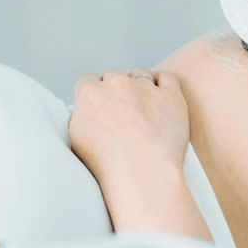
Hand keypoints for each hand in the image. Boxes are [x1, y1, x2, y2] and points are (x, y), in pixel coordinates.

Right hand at [69, 70, 188, 187]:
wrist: (142, 171)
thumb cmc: (107, 163)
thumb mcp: (76, 139)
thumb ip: (80, 117)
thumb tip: (85, 111)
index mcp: (90, 93)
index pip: (88, 81)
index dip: (96, 93)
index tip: (101, 105)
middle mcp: (117, 83)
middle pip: (115, 77)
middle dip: (118, 90)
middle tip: (124, 111)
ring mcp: (146, 87)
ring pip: (141, 76)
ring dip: (141, 87)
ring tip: (144, 110)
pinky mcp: (171, 95)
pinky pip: (168, 79)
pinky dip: (164, 84)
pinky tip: (162, 96)